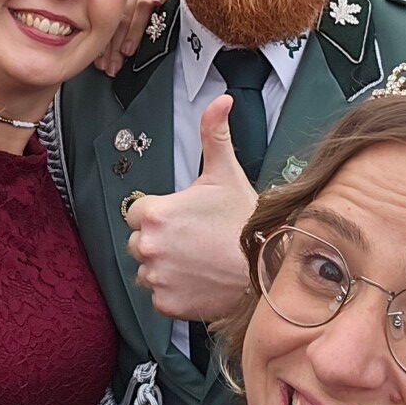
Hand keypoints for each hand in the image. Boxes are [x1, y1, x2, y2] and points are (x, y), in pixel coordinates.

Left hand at [95, 0, 176, 76]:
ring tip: (127, 50)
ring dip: (134, 30)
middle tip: (113, 65)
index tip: (103, 63)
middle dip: (116, 45)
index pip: (110, 24)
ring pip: (141, 6)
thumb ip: (120, 39)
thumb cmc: (151, 18)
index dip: (106, 45)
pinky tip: (158, 2)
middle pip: (123, 18)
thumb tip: (106, 62)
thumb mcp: (131, 28)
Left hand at [125, 95, 256, 321]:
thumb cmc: (245, 221)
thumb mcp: (226, 173)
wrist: (268, 269)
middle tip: (194, 239)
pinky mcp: (167, 304)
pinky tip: (199, 280)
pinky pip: (160, 297)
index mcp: (155, 213)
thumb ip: (214, 134)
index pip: (138, 212)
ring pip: (148, 270)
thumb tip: (220, 100)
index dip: (161, 214)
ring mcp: (156, 277)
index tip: (184, 218)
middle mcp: (149, 246)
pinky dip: (175, 292)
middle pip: (140, 242)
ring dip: (165, 267)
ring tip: (198, 260)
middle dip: (160, 241)